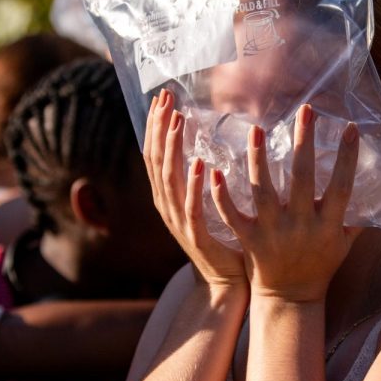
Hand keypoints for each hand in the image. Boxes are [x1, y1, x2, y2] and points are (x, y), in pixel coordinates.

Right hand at [143, 89, 245, 291]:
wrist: (225, 282)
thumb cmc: (222, 239)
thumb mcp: (208, 202)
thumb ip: (206, 175)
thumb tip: (212, 141)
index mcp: (168, 195)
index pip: (155, 153)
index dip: (156, 125)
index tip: (162, 98)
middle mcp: (167, 205)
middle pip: (155, 159)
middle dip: (159, 127)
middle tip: (166, 98)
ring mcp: (179, 221)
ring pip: (169, 178)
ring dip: (173, 148)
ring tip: (178, 121)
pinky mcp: (195, 236)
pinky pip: (192, 207)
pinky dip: (194, 185)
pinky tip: (201, 164)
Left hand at [211, 104, 360, 302]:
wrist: (291, 299)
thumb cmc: (321, 265)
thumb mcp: (345, 242)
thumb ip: (357, 215)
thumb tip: (377, 185)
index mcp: (328, 225)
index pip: (342, 186)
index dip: (348, 157)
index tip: (351, 128)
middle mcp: (302, 226)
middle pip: (304, 179)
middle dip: (305, 143)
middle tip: (305, 110)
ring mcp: (274, 233)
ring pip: (264, 192)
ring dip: (258, 160)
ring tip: (255, 128)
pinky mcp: (250, 240)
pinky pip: (233, 216)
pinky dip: (222, 196)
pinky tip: (214, 171)